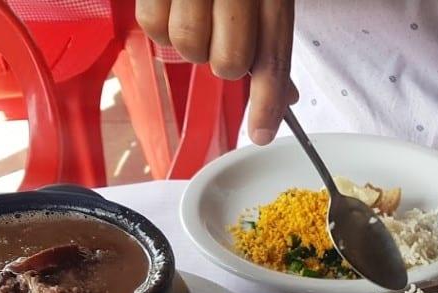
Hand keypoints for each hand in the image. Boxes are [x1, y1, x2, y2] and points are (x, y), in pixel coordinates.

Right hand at [135, 0, 297, 144]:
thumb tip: (285, 96)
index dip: (268, 101)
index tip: (263, 134)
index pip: (272, 54)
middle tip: (222, 32)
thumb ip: (270, 38)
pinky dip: (160, 22)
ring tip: (195, 9)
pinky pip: (152, 27)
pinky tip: (172, 1)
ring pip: (188, 49)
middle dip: (226, 62)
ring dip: (192, 41)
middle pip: (229, 63)